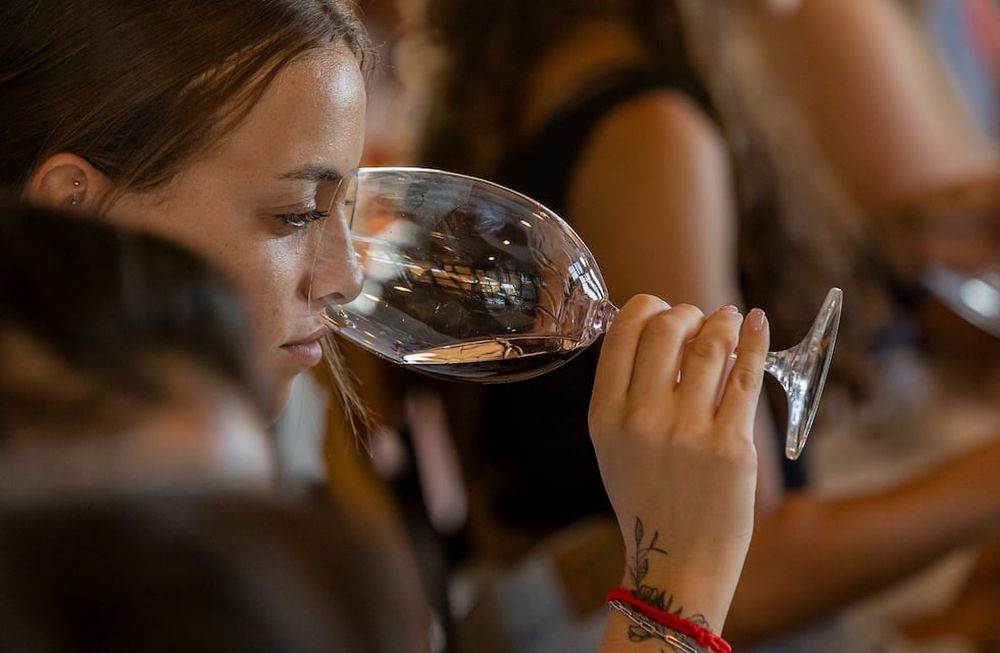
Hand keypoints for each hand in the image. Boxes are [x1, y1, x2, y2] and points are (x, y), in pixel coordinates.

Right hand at [589, 296, 769, 630]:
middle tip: (701, 320)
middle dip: (687, 313)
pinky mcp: (731, 446)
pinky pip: (746, 376)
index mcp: (605, 417)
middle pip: (666, 329)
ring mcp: (687, 432)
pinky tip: (758, 325)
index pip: (621, 334)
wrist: (676, 563)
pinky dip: (756, 341)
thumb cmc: (647, 501)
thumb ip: (624, 394)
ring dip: (724, 322)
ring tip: (731, 321)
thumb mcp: (613, 448)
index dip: (647, 308)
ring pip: (710, 346)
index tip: (663, 309)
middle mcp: (641, 419)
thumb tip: (657, 332)